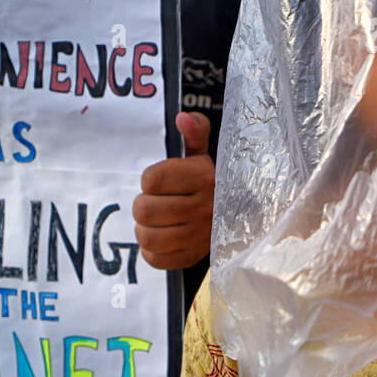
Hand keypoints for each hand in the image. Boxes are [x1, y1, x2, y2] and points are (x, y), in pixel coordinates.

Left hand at [133, 112, 214, 269]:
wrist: (233, 215)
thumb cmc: (205, 181)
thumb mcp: (201, 153)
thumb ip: (194, 131)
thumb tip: (181, 118)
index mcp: (205, 178)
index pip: (153, 180)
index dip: (149, 179)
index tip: (159, 180)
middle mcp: (205, 208)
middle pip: (145, 210)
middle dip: (143, 204)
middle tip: (154, 202)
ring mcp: (199, 237)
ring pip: (147, 237)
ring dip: (144, 228)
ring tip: (155, 221)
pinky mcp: (191, 258)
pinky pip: (155, 258)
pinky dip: (151, 250)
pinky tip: (161, 237)